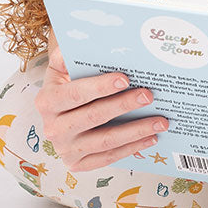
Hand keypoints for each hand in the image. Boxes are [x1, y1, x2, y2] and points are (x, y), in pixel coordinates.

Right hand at [34, 35, 168, 170]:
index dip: (100, 87)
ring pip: (105, 141)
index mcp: (47, 101)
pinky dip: (132, 148)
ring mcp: (65, 149)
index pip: (76, 94)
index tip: (125, 78)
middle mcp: (53, 128)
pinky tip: (151, 138)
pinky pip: (109, 158)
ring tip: (161, 121)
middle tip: (149, 95)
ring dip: (136, 131)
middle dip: (124, 105)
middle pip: (93, 117)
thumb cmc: (67, 84)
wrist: (58, 112)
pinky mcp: (77, 165)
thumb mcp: (60, 67)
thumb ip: (68, 54)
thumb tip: (81, 43)